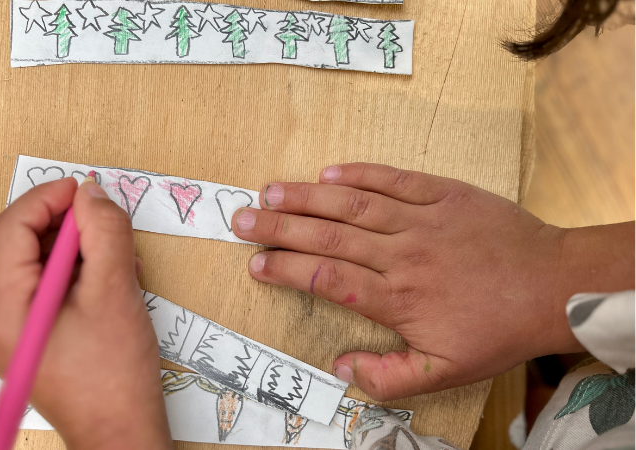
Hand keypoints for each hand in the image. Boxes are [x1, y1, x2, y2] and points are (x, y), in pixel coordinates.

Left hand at [0, 179, 172, 448]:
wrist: (118, 429)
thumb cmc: (115, 372)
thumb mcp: (116, 292)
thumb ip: (105, 233)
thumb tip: (93, 194)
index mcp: (1, 309)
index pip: (9, 229)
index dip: (47, 199)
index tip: (83, 188)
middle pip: (4, 241)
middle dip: (48, 218)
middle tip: (90, 212)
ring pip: (16, 261)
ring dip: (56, 243)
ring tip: (103, 249)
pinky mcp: (15, 336)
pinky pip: (27, 284)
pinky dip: (59, 268)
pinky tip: (97, 274)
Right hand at [232, 163, 634, 400]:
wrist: (551, 286)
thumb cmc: (497, 330)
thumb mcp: (446, 372)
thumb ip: (389, 377)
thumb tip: (341, 370)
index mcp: (397, 297)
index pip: (327, 278)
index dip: (287, 269)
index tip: (256, 264)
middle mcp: (400, 253)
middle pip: (328, 236)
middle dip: (279, 227)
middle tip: (242, 219)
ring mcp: (421, 219)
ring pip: (352, 204)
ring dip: (307, 197)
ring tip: (270, 191)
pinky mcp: (443, 194)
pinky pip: (394, 179)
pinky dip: (360, 173)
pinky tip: (330, 170)